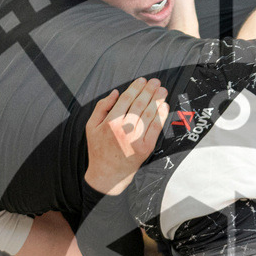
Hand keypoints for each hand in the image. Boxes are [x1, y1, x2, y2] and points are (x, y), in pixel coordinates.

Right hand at [84, 78, 168, 194]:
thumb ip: (101, 107)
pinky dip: (161, 115)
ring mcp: (136, 140)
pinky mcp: (146, 148)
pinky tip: (164, 106)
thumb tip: (116, 93)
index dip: (136, 88)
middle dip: (149, 91)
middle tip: (156, 82)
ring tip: (162, 90)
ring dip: (157, 100)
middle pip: (139, 104)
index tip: (142, 81)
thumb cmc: (99, 149)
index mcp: (110, 123)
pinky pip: (155, 128)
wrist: (108, 175)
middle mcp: (124, 130)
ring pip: (149, 114)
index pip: (126, 99)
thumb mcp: (92, 126)